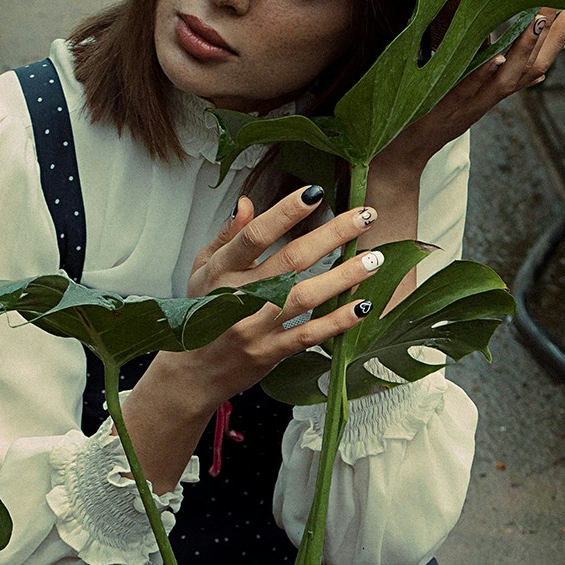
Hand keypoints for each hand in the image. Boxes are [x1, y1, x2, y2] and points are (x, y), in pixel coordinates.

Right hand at [123, 186, 388, 490]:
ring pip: (305, 296)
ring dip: (344, 277)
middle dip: (332, 234)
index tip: (315, 192)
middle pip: (291, 259)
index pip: (255, 234)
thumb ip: (227, 236)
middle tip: (365, 216)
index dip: (285, 212)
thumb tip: (247, 202)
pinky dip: (337, 321)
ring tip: (374, 259)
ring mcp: (255, 327)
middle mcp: (238, 296)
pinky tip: (362, 306)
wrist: (191, 373)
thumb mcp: (203, 270)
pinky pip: (309, 335)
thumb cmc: (199, 313)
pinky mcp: (270, 353)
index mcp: (222, 269)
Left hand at [367, 4, 564, 221]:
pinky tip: (495, 57)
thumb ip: (484, 78)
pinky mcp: (443, 109)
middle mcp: (486, 100)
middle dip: (552, 39)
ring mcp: (467, 106)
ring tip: (540, 19)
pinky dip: (483, 75)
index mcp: (491, 94)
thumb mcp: (460, 96)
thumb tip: (506, 56)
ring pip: (506, 80)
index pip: (533, 64)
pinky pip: (467, 90)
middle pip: (530, 69)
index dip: (555, 40)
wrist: (399, 157)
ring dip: (524, 49)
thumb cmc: (426, 120)